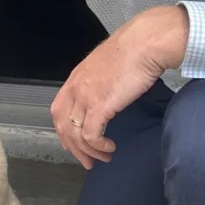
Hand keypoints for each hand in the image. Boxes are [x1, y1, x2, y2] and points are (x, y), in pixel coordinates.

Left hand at [50, 5, 189, 168]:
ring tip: (102, 157)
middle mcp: (76, 88)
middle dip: (73, 148)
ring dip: (88, 151)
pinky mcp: (100, 106)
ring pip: (75, 135)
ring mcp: (86, 97)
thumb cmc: (134, 50)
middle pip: (63, 126)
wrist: (145, 43)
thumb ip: (101, 81)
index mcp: (76, 78)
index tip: (74, 143)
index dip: (64, 130)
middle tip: (87, 161)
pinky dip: (98, 146)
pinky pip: (90, 135)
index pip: (58, 110)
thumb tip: (107, 93)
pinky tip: (109, 147)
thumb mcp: (108, 66)